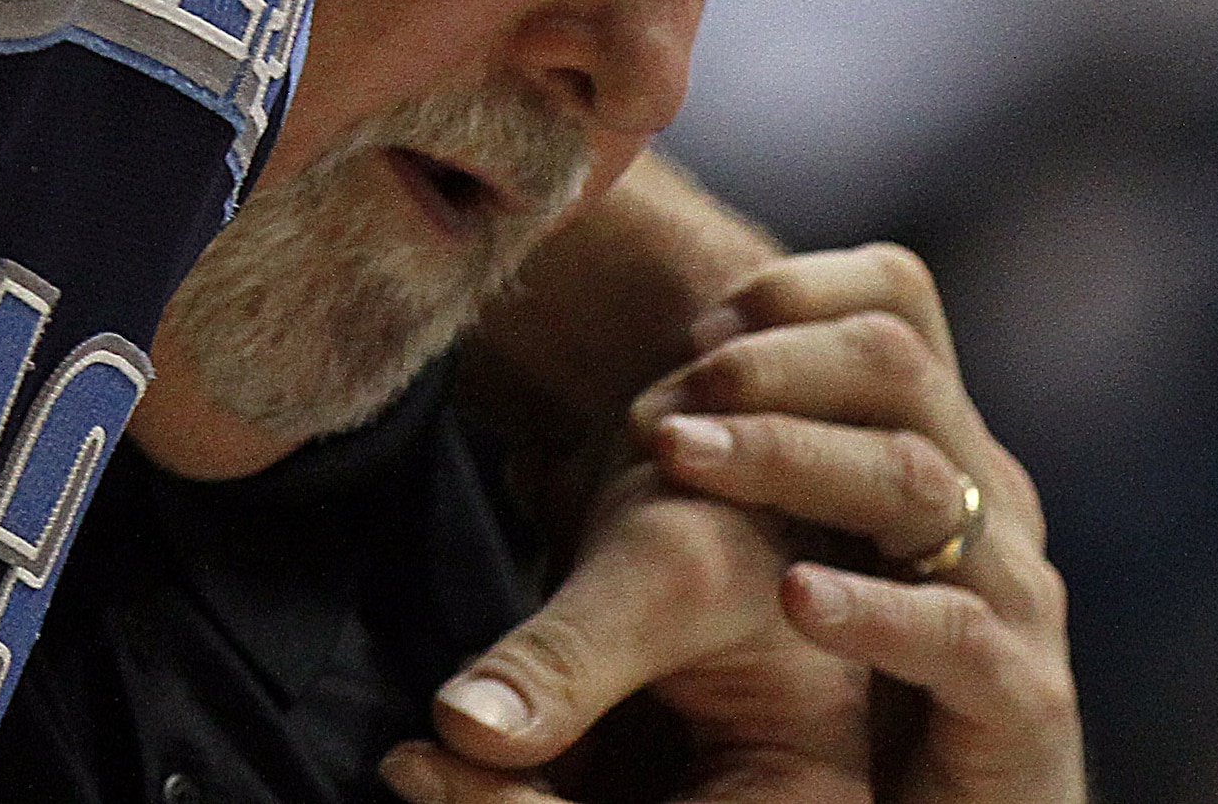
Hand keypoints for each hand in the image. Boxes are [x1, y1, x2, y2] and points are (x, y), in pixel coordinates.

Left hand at [393, 246, 1080, 803]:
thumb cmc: (872, 695)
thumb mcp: (810, 557)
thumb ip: (745, 482)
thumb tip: (571, 431)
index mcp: (940, 443)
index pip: (897, 301)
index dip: (799, 287)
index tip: (694, 321)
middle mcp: (988, 496)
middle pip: (898, 365)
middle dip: (770, 363)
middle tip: (663, 394)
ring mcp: (1014, 593)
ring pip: (919, 477)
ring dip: (788, 454)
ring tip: (679, 456)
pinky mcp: (1025, 700)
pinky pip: (955, 632)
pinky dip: (871, 610)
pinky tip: (793, 599)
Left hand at [393, 446, 878, 802]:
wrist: (700, 448)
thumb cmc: (724, 494)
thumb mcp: (658, 566)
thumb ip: (563, 659)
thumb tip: (457, 730)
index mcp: (803, 791)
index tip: (435, 766)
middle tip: (414, 765)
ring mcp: (691, 795)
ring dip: (490, 801)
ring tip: (417, 757)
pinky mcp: (632, 780)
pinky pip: (548, 801)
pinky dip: (492, 786)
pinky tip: (442, 747)